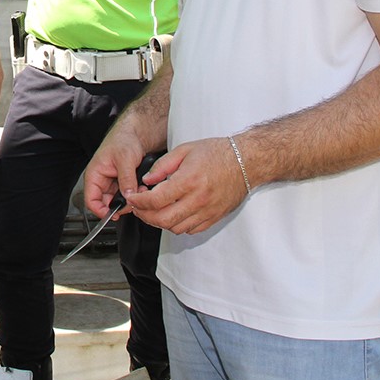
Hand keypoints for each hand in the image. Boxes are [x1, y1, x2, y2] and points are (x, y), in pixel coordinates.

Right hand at [83, 125, 152, 220]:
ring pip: (118, 201)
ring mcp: (112, 183)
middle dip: (120, 206)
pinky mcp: (123, 183)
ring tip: (139, 192)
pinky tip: (140, 189)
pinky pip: (127, 195)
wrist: (136, 133)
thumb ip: (126, 179)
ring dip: (129, 200)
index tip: (114, 215)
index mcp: (94, 175)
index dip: (101, 211)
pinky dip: (134, 195)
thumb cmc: (123, 139)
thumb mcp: (125, 159)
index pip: (91, 201)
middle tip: (132, 203)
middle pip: (106, 204)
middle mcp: (101, 181)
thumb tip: (128, 197)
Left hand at [125, 137, 248, 235]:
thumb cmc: (217, 153)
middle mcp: (197, 199)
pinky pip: (190, 230)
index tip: (133, 198)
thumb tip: (147, 180)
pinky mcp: (214, 218)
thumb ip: (163, 166)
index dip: (139, 202)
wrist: (246, 161)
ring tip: (153, 211)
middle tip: (138, 207)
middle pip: (163, 219)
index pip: (156, 200)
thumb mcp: (185, 150)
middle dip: (144, 216)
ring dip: (159, 222)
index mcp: (188, 180)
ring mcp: (207, 211)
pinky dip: (177, 226)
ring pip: (175, 228)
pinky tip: (172, 214)